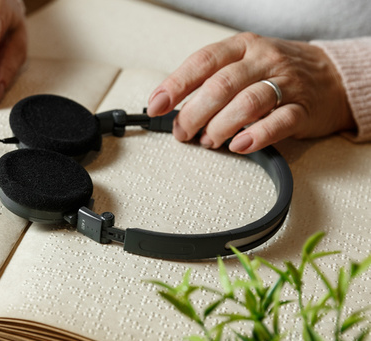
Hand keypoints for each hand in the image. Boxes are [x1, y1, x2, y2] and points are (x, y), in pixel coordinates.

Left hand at [146, 32, 354, 152]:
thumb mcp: (242, 64)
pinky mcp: (303, 109)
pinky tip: (239, 145)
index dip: (176, 85)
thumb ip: (209, 81)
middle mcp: (263, 60)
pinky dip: (256, 136)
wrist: (333, 77)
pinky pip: (280, 122)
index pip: (202, 62)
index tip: (156, 106)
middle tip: (183, 133)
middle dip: (194, 114)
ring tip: (209, 141)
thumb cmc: (275, 73)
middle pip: (221, 85)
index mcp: (242, 47)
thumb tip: (170, 108)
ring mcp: (286, 83)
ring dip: (220, 127)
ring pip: (248, 102)